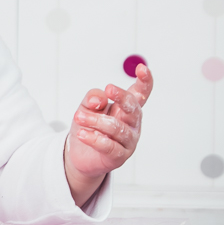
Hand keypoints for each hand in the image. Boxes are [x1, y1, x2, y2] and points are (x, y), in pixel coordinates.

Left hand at [64, 64, 153, 202]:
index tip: (142, 68)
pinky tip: (82, 133)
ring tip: (78, 117)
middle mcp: (131, 123)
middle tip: (108, 89)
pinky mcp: (119, 156)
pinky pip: (109, 146)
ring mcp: (128, 140)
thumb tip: (99, 99)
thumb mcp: (87, 106)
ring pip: (116, 128)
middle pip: (133, 108)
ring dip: (96, 120)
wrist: (79, 153)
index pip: (140, 93)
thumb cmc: (88, 126)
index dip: (145, 81)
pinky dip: (94, 139)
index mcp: (126, 108)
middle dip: (121, 97)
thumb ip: (93, 98)